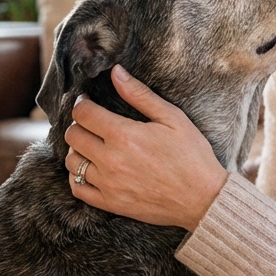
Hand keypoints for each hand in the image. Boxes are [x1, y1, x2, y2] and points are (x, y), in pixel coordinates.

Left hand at [64, 65, 228, 230]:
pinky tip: (91, 169)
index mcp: (124, 135)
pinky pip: (78, 189)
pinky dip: (77, 177)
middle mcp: (110, 160)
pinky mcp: (110, 203)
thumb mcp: (172, 118)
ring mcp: (108, 184)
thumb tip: (115, 72)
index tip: (88, 102)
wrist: (203, 198)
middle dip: (79, 124)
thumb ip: (140, 94)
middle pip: (73, 136)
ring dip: (77, 150)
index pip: (83, 113)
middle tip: (92, 123)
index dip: (82, 103)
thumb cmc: (192, 155)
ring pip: (71, 162)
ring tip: (92, 145)